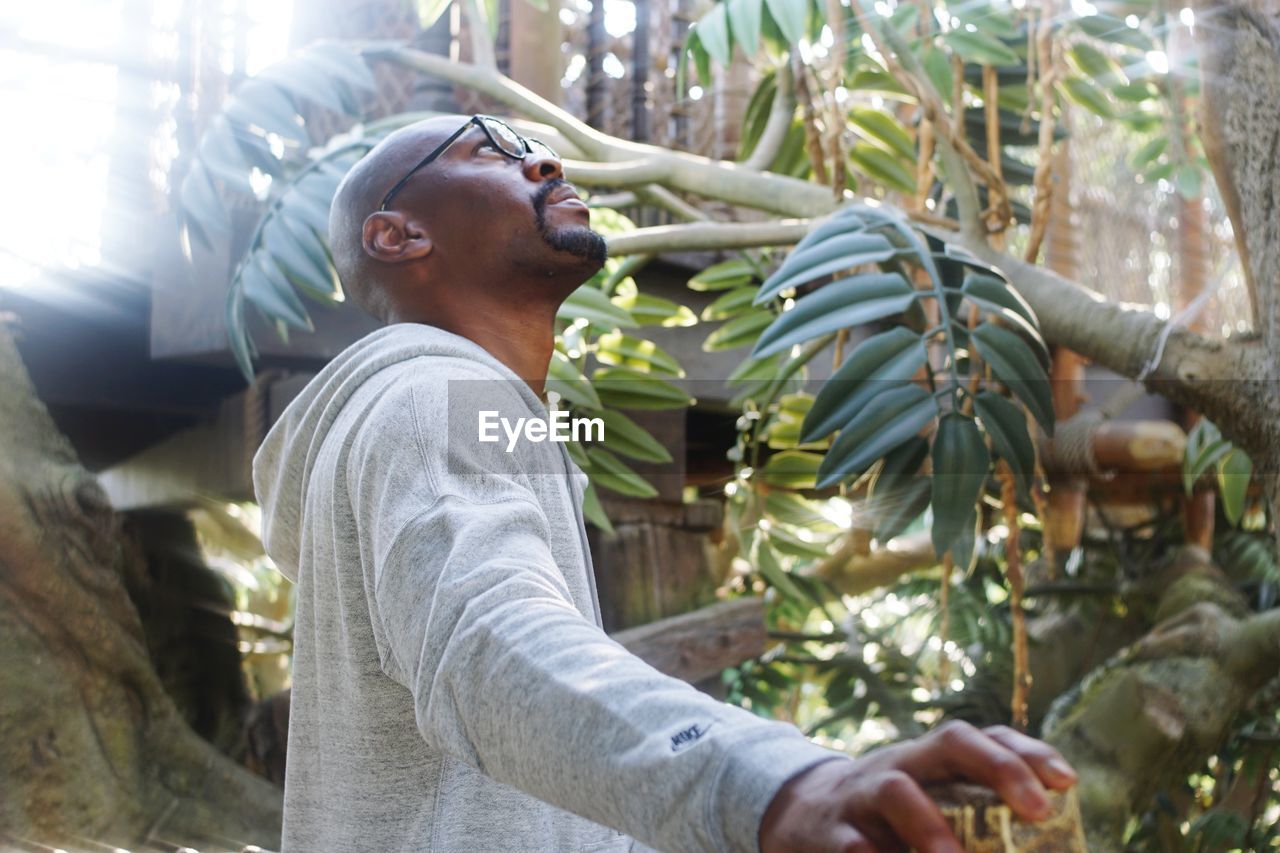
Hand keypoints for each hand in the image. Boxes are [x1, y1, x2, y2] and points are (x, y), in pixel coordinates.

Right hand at [758, 721, 1077, 852]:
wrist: (803, 814)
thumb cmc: (888, 815)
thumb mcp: (930, 798)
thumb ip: (975, 806)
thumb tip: (1049, 835)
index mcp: (931, 759)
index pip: (984, 736)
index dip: (1027, 752)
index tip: (1066, 781)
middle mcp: (902, 764)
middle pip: (950, 742)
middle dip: (998, 767)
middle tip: (1036, 810)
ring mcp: (863, 795)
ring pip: (897, 791)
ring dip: (931, 826)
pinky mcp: (833, 832)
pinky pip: (852, 845)